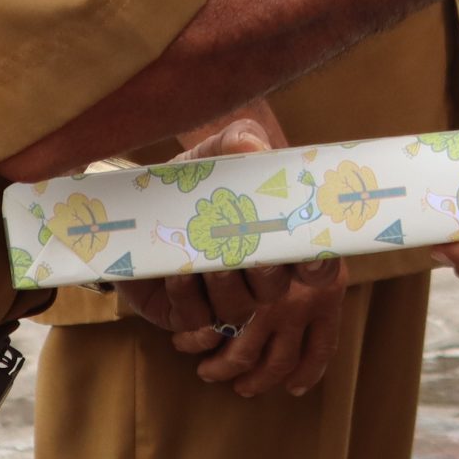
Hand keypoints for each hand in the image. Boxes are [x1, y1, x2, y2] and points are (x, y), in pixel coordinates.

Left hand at [122, 114, 346, 396]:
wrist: (138, 204)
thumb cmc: (192, 179)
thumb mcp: (214, 151)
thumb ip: (238, 141)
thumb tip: (253, 149)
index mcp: (276, 238)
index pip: (315, 263)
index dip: (320, 265)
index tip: (310, 257)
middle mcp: (256, 274)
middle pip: (275, 289)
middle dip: (262, 271)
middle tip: (244, 246)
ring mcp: (222, 298)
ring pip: (237, 306)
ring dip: (221, 281)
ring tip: (200, 253)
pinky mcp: (187, 314)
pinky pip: (196, 318)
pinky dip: (186, 295)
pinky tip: (173, 272)